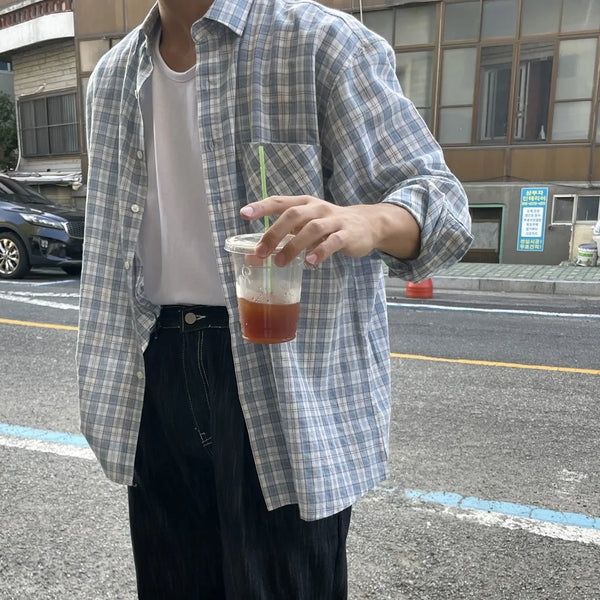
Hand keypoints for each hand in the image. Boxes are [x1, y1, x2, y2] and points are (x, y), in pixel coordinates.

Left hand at [240, 195, 419, 266]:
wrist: (368, 224)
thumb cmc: (330, 225)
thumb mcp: (306, 225)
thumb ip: (283, 237)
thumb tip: (253, 256)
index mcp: (304, 204)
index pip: (279, 202)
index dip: (261, 207)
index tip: (244, 214)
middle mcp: (317, 209)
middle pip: (292, 216)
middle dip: (274, 234)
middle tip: (260, 253)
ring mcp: (334, 221)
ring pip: (311, 229)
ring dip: (293, 246)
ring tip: (280, 263)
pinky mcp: (347, 234)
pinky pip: (333, 242)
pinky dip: (320, 252)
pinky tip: (310, 263)